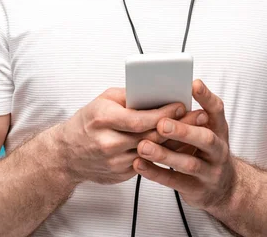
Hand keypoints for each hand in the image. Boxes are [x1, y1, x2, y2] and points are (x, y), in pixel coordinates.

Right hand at [55, 87, 205, 186]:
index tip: (181, 105)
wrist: (67, 155)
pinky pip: (149, 161)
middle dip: (177, 125)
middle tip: (199, 117)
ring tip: (196, 130)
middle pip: (151, 136)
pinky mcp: (121, 174)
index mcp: (104, 118)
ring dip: (176, 141)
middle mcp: (109, 142)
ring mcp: (115, 161)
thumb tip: (155, 91)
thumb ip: (128, 96)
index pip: (139, 118)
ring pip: (153, 151)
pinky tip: (180, 144)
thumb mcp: (103, 100)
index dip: (163, 113)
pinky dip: (165, 153)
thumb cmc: (88, 121)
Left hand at [133, 79, 237, 212]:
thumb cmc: (206, 150)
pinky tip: (139, 164)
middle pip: (205, 138)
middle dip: (183, 131)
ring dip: (164, 154)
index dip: (206, 97)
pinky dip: (155, 173)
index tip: (193, 84)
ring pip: (188, 163)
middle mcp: (219, 149)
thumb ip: (189, 116)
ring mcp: (210, 171)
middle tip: (161, 124)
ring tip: (143, 146)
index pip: (216, 109)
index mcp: (219, 128)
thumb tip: (161, 95)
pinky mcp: (197, 189)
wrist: (223, 188)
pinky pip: (175, 182)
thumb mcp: (206, 130)